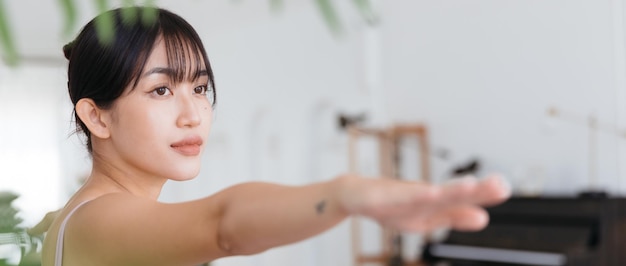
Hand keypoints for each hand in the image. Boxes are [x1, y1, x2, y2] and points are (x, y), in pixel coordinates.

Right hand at [336, 174, 510, 231]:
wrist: (353, 194)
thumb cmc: (390, 205)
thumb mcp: (425, 219)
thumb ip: (453, 217)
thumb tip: (484, 218)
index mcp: (434, 201)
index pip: (463, 198)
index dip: (484, 194)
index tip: (505, 187)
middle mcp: (422, 193)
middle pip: (452, 192)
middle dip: (475, 189)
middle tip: (499, 184)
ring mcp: (402, 194)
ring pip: (429, 192)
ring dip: (450, 190)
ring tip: (471, 187)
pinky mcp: (382, 196)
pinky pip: (401, 196)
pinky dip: (416, 194)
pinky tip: (430, 193)